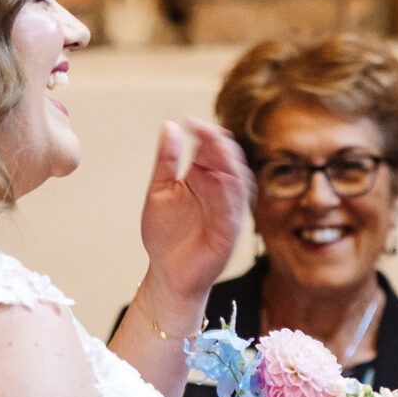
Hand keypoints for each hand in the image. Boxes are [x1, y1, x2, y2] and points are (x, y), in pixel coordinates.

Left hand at [137, 120, 251, 305]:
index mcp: (202, 179)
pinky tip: (221, 178)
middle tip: (204, 131)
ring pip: (238, 182)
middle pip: (229, 161)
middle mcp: (219, 192)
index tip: (190, 122)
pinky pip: (234, 210)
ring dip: (230, 163)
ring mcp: (227, 212)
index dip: (205, 133)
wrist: (166, 274)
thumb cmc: (164, 236)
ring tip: (217, 146)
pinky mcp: (229, 232)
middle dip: (219, 144)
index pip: (212, 149)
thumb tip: (171, 126)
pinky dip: (230, 194)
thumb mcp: (159, 191)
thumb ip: (166, 161)